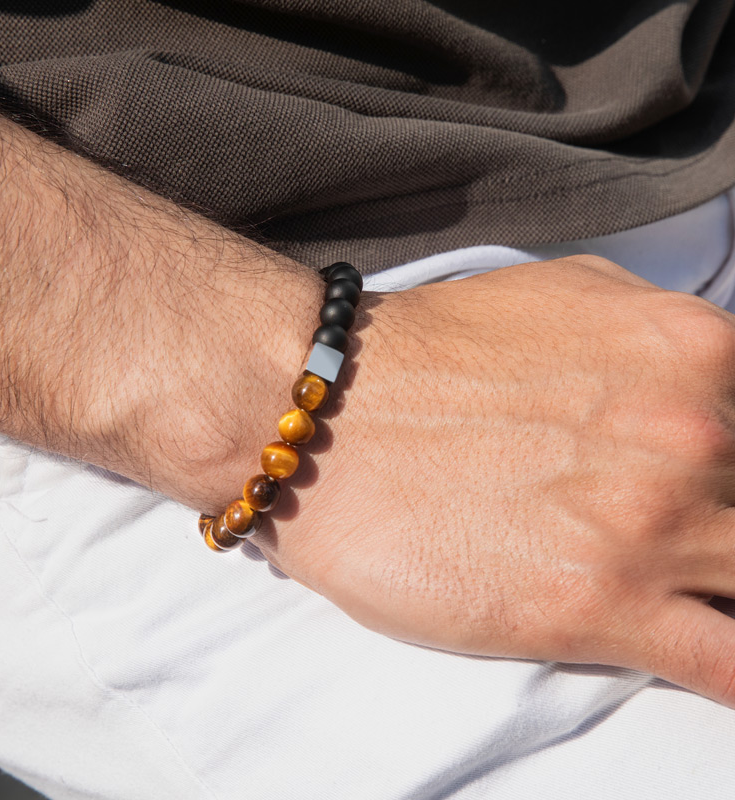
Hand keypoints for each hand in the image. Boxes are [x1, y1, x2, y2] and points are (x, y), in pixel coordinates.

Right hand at [254, 257, 734, 707]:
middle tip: (655, 519)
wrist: (327, 421)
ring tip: (666, 575)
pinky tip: (700, 646)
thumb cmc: (429, 356)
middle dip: (719, 515)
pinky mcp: (601, 611)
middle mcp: (696, 435)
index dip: (732, 460)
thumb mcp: (568, 295)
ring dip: (722, 578)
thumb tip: (706, 378)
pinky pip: (729, 667)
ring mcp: (654, 528)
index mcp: (694, 352)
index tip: (700, 480)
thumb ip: (660, 338)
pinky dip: (731, 668)